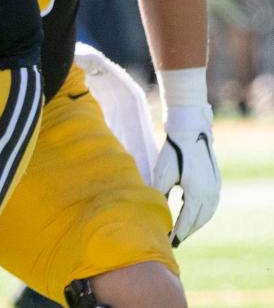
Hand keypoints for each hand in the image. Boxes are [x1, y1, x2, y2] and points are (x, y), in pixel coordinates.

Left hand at [152, 104, 220, 245]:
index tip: (169, 241)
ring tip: (183, 230)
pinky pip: (210, 204)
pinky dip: (201, 212)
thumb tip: (157, 212)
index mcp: (197, 194)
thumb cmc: (173, 152)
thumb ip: (161, 194)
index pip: (187, 220)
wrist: (190, 132)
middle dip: (187, 231)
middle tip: (175, 240)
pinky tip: (190, 212)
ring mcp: (215, 188)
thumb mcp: (163, 174)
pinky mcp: (216, 181)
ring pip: (206, 213)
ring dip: (195, 223)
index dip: (178, 232)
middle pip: (199, 220)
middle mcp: (210, 194)